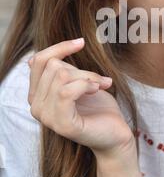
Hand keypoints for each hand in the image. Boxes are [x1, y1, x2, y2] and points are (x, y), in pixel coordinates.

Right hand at [27, 38, 135, 159]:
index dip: (60, 47)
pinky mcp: (61, 124)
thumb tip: (35, 58)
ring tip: (100, 86)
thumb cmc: (99, 107)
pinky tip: (97, 90)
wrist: (115, 133)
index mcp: (37, 95)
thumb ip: (60, 71)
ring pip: (61, 77)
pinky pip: (66, 91)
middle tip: (99, 81)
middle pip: (54, 67)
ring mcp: (47, 117)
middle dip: (82, 70)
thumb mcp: (77, 82)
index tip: (81, 43)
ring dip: (88, 77)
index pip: (38, 61)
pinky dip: (86, 85)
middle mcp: (36, 107)